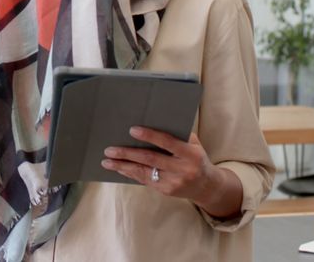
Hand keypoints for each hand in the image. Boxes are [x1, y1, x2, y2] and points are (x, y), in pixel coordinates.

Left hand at [101, 128, 218, 204]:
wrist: (207, 186)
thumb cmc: (195, 158)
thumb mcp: (192, 144)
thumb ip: (176, 135)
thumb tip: (149, 122)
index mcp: (190, 153)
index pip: (167, 142)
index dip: (149, 136)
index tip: (132, 130)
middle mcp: (182, 169)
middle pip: (150, 159)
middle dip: (127, 153)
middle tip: (110, 149)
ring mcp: (174, 182)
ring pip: (143, 172)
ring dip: (123, 166)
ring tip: (107, 161)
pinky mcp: (166, 191)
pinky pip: (145, 180)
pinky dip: (130, 173)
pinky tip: (119, 168)